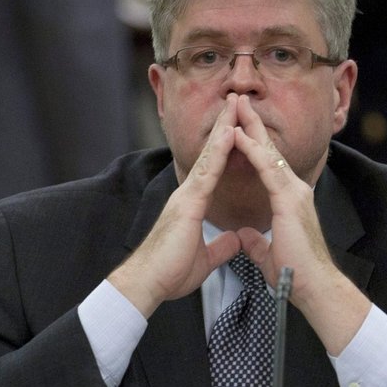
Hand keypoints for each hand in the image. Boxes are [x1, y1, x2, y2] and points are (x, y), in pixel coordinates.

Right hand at [107, 98, 241, 316]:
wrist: (147, 284)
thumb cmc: (169, 273)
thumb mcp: (204, 259)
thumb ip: (220, 247)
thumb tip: (237, 240)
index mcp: (192, 205)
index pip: (213, 169)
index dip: (226, 147)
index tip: (239, 127)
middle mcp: (188, 195)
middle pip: (210, 155)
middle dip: (225, 127)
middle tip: (238, 102)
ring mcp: (186, 196)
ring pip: (209, 156)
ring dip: (224, 129)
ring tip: (236, 105)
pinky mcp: (187, 204)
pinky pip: (207, 172)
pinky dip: (219, 151)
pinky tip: (231, 133)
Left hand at [232, 95, 371, 354]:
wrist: (314, 287)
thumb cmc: (296, 274)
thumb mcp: (269, 253)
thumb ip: (258, 242)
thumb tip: (246, 235)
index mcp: (290, 201)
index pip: (268, 165)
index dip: (253, 144)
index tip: (238, 126)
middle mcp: (295, 190)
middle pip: (270, 151)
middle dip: (252, 125)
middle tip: (238, 101)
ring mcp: (294, 193)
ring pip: (269, 153)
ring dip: (250, 128)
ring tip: (236, 105)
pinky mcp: (289, 200)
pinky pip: (267, 169)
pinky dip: (252, 150)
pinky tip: (238, 135)